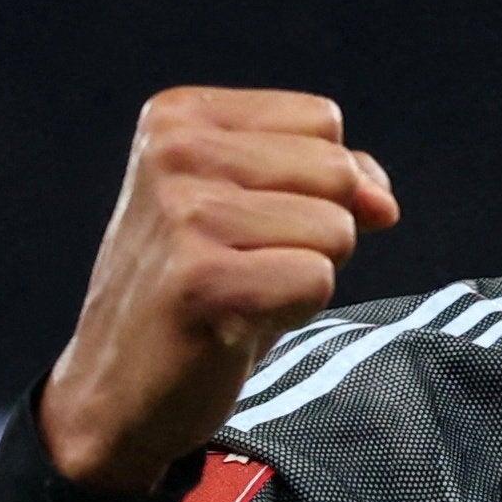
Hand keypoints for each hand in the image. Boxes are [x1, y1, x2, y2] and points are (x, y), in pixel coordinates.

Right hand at [38, 88, 399, 493]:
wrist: (116, 386)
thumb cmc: (199, 290)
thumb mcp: (255, 208)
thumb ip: (330, 180)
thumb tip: (384, 203)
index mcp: (179, 115)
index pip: (323, 121)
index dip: (319, 184)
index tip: (253, 223)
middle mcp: (174, 151)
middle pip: (336, 172)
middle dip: (318, 231)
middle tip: (247, 265)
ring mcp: (183, 213)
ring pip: (335, 229)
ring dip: (305, 274)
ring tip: (240, 292)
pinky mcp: (201, 280)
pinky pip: (318, 280)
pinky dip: (294, 311)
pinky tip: (236, 322)